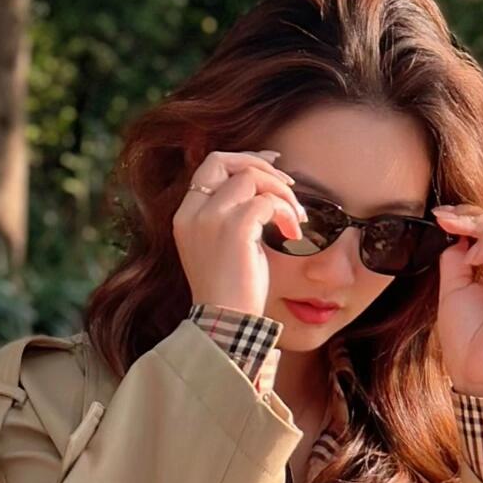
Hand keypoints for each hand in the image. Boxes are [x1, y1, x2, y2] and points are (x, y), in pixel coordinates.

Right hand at [173, 149, 305, 317]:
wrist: (225, 322)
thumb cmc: (230, 290)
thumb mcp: (221, 245)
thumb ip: (230, 214)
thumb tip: (260, 188)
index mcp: (186, 215)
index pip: (211, 166)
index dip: (243, 160)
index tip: (272, 167)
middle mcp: (193, 212)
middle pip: (225, 160)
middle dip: (261, 165)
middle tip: (290, 184)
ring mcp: (211, 218)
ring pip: (251, 177)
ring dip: (282, 193)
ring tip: (296, 218)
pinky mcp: (235, 229)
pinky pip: (267, 201)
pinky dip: (286, 212)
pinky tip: (293, 234)